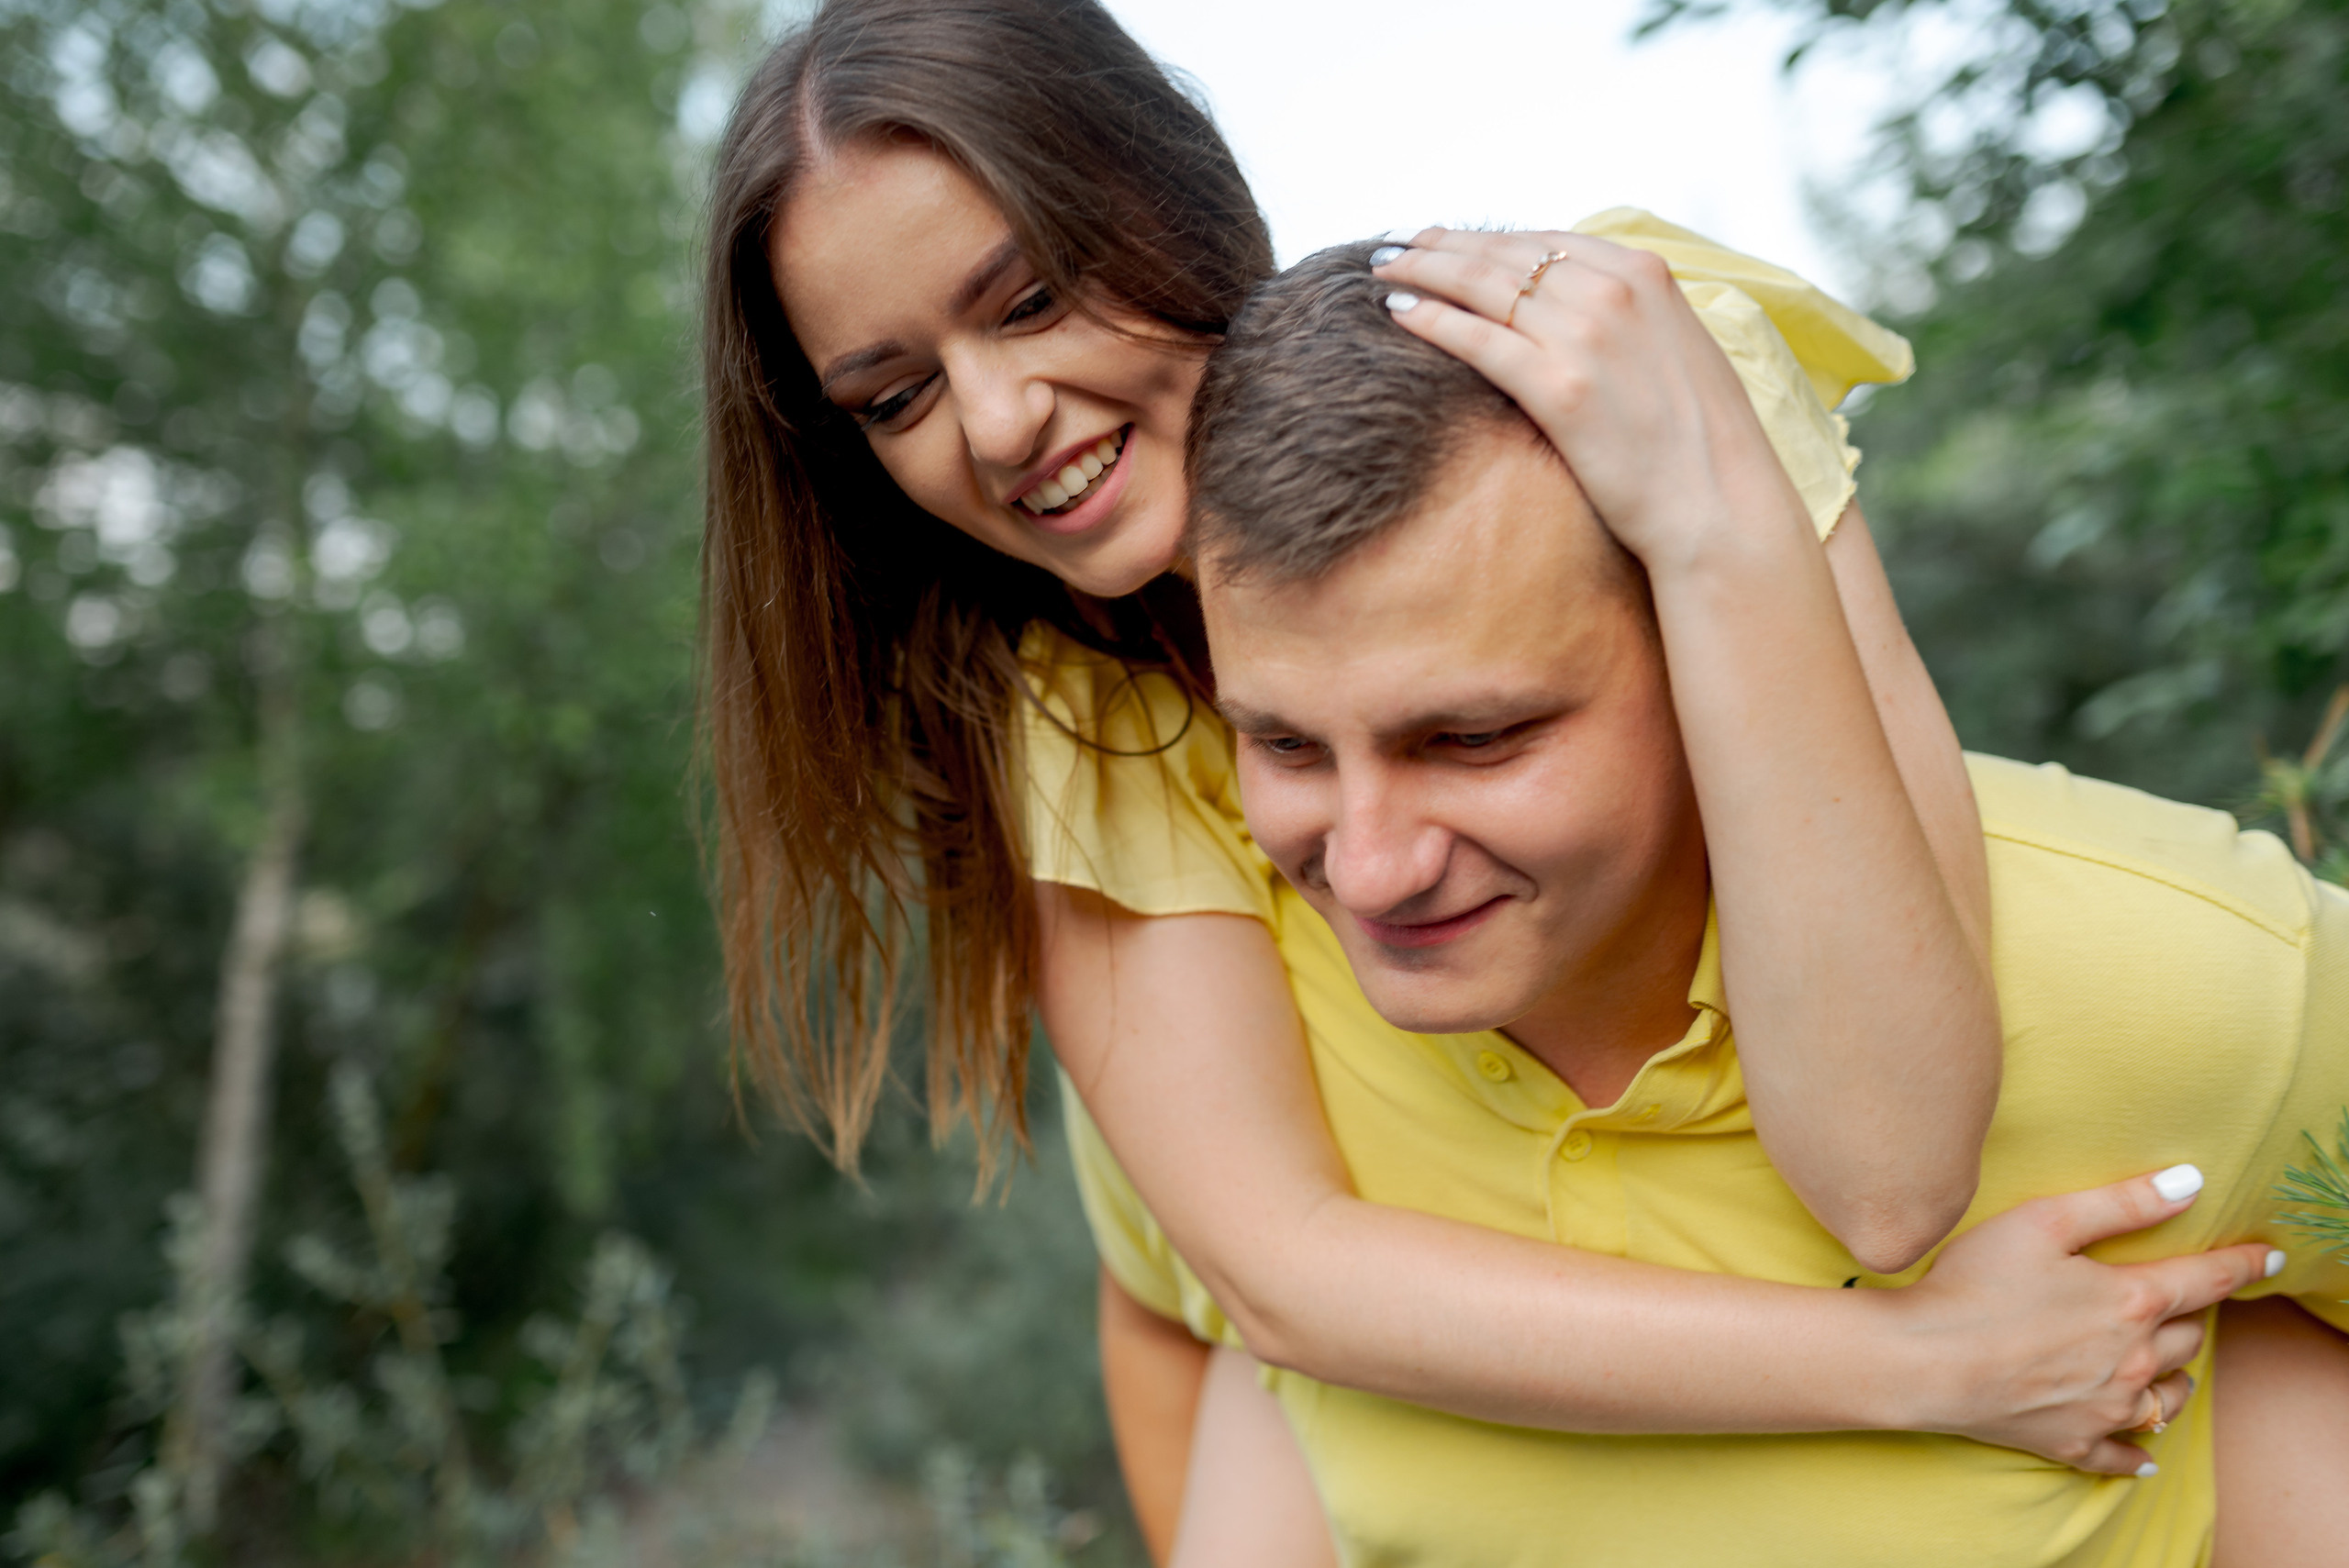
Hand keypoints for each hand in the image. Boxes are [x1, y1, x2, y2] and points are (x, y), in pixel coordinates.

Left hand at [1372, 228, 1802, 574]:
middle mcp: (1613, 292)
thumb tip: (1572, 300)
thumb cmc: (1697, 440)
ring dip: (1423, 272)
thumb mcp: (1673, 348)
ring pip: (1481, 286)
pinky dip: (1431, 319)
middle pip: (1503, 255)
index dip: (1485, 238)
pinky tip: (1397, 312)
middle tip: (1394, 246)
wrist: (1719, 505)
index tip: (1445, 239)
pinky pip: (1478, 339)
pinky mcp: (1558, 388)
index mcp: (1644, 274)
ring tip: (1382, 271)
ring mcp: (1584, 337)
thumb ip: (1627, 314)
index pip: (1544, 241)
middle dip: (1441, 246)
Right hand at [1870, 1167, 2280, 1474]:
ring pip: (2171, 1396)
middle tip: (2177, 1301)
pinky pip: (2126, 1455)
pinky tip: (2142, 1452)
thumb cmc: (1975, 1282)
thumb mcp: (2043, 1222)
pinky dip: (2139, 1452)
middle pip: (2188, 1337)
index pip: (2207, 1279)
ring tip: (2163, 1363)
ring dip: (2175, 1376)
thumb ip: (2121, 1202)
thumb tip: (2190, 1183)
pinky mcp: (2076, 1442)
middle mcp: (2133, 1360)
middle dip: (2190, 1315)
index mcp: (2130, 1301)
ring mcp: (2108, 1407)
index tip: (2268, 1257)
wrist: (1925, 1360)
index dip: (2242, 1264)